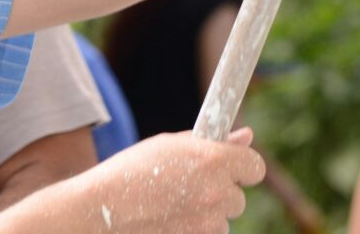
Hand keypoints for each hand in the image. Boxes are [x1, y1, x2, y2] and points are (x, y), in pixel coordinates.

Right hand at [68, 128, 265, 232]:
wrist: (104, 209)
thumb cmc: (133, 170)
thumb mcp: (170, 145)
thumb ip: (211, 143)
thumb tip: (248, 136)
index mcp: (213, 160)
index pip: (255, 166)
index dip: (243, 166)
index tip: (229, 167)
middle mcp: (217, 192)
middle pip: (238, 197)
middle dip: (220, 192)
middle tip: (188, 185)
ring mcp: (209, 222)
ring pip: (222, 219)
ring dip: (206, 213)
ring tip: (171, 203)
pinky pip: (207, 233)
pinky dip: (194, 228)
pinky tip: (168, 218)